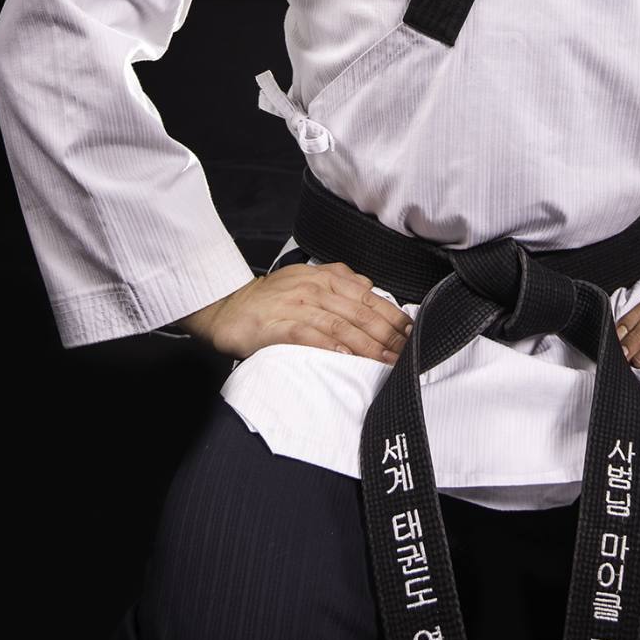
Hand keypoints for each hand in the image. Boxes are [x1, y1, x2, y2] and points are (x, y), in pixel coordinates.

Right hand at [177, 261, 413, 362]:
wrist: (227, 307)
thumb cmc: (271, 299)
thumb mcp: (308, 281)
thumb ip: (340, 285)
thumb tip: (371, 290)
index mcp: (325, 277)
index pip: (368, 297)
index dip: (392, 316)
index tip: (412, 333)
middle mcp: (314, 288)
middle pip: (360, 312)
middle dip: (388, 334)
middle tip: (407, 353)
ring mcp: (296, 305)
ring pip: (341, 325)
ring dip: (368, 345)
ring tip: (387, 361)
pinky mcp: (277, 325)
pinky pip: (308, 336)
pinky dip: (330, 346)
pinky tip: (347, 357)